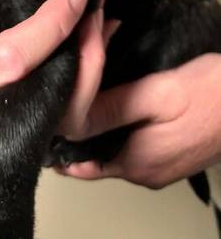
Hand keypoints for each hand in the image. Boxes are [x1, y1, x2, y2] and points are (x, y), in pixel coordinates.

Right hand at [0, 0, 104, 124]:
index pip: (8, 60)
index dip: (46, 30)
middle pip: (46, 98)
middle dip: (84, 55)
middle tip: (98, 10)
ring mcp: (7, 118)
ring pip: (65, 116)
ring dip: (93, 69)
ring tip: (103, 23)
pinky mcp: (24, 117)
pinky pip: (67, 110)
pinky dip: (90, 75)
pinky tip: (98, 39)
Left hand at [59, 53, 220, 188]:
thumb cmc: (212, 93)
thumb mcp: (157, 95)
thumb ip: (113, 110)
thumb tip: (70, 122)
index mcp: (137, 163)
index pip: (80, 164)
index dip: (60, 139)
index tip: (47, 111)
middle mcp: (145, 170)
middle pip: (95, 150)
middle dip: (79, 119)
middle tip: (67, 85)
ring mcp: (160, 162)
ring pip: (113, 141)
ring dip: (99, 113)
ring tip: (86, 82)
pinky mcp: (171, 149)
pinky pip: (132, 136)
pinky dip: (119, 114)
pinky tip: (115, 90)